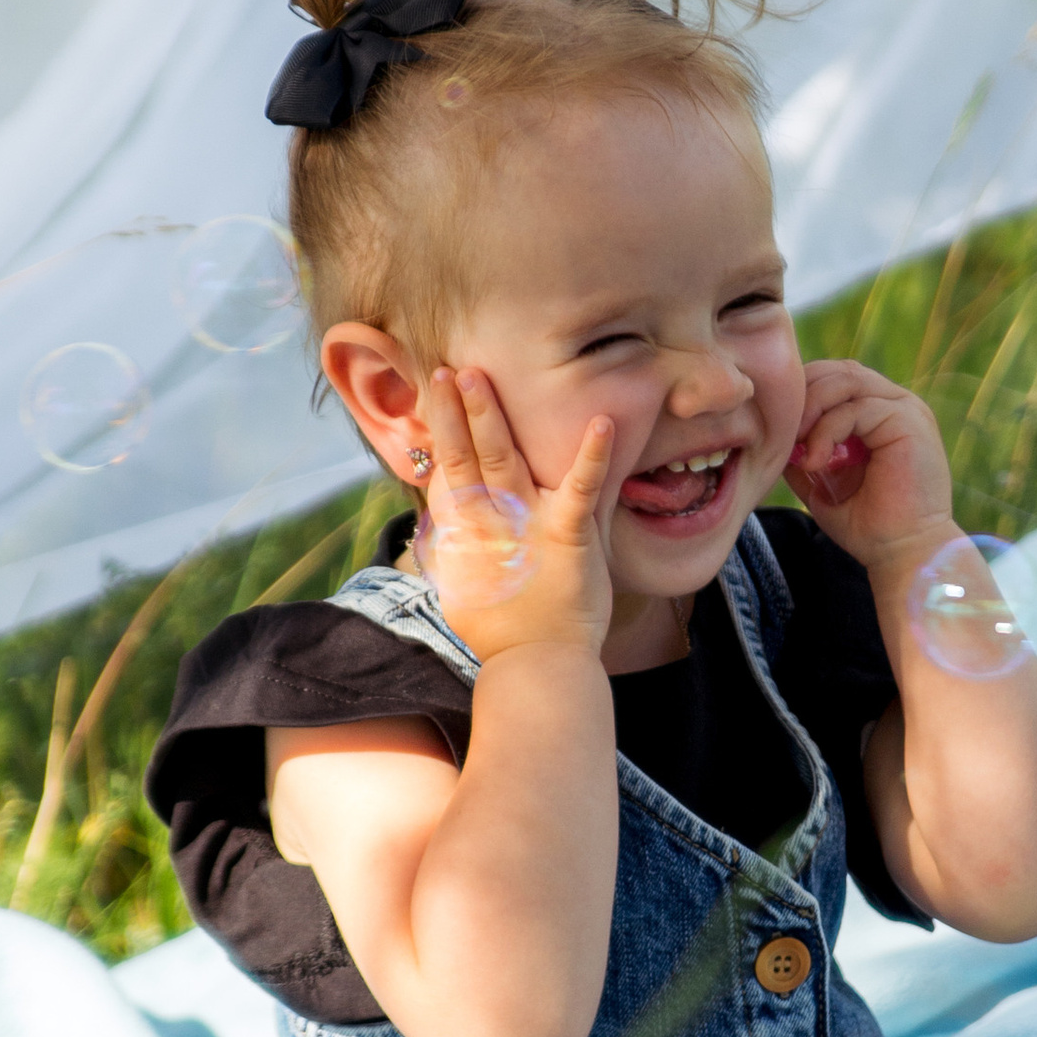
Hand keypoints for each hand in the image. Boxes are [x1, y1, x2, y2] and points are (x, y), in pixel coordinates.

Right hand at [418, 365, 614, 664]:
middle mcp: (490, 522)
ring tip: (479, 377)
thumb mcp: (464, 585)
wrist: (536, 667)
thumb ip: (457, 545)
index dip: (439, 430)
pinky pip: (581, 488)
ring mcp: (527, 525)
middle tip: (446, 369)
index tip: (433, 391)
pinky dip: (592, 454)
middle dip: (454, 412)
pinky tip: (604, 420)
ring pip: (503, 459)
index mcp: (467, 532)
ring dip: (489, 417)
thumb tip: (450, 513)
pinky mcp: (568, 536)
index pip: (449, 471)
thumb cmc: (503, 634)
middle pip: (466, 456)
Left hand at [784, 358, 955, 568]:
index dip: (802, 393)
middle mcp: (897, 404)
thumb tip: (774, 433)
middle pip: (839, 371)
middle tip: (782, 433)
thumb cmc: (869, 527)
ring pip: (846, 381)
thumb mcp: (822, 482)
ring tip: (797, 446)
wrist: (904, 555)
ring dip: (812, 409)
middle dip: (803, 396)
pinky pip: (857, 408)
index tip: (779, 430)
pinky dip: (827, 431)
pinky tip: (815, 461)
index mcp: (881, 412)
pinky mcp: (910, 422)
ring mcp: (906, 409)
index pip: (835, 377)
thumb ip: (804, 452)